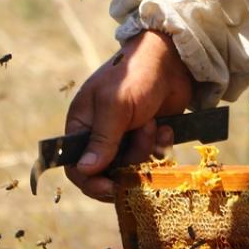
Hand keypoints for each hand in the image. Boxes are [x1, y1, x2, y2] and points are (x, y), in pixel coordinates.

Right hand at [64, 30, 194, 200]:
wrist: (173, 60)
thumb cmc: (136, 75)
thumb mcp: (115, 106)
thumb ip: (102, 140)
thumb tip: (85, 171)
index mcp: (82, 125)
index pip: (76, 166)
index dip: (91, 182)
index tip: (110, 188)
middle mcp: (100, 135)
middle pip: (108, 172)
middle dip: (128, 160)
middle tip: (143, 138)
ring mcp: (124, 138)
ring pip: (132, 167)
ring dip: (146, 148)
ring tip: (153, 122)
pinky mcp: (147, 138)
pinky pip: (151, 158)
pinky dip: (160, 145)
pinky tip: (165, 126)